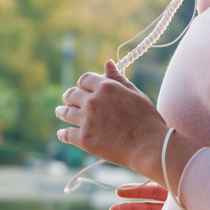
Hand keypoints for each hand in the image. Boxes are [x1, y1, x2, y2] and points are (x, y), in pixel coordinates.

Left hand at [55, 60, 168, 176]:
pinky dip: (63, 133)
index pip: (84, 79)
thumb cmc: (147, 119)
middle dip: (69, 96)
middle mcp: (92, 101)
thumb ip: (118, 79)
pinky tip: (62, 133)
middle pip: (71, 94)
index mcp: (106, 87)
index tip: (82, 88)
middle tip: (67, 100)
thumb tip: (107, 63)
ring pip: (66, 112)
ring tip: (60, 112)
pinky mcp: (84, 139)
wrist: (148, 146)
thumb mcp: (135, 94)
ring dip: (62, 111)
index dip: (82, 84)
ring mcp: (86, 120)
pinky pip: (66, 134)